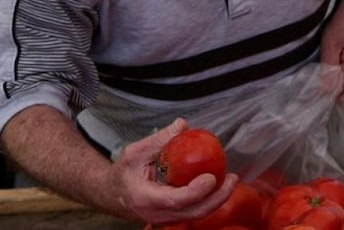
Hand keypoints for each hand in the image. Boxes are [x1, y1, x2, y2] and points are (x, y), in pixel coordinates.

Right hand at [106, 118, 237, 223]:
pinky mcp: (172, 217)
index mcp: (144, 198)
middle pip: (192, 212)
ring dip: (216, 199)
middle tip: (232, 178)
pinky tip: (220, 184)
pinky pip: (194, 211)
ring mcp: (165, 219)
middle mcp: (156, 214)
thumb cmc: (123, 173)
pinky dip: (209, 200)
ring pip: (195, 215)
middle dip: (216, 198)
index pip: (173, 200)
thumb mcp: (135, 152)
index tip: (211, 177)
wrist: (111, 194)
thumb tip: (182, 125)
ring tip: (231, 180)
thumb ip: (159, 140)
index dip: (195, 192)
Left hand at [320, 8, 343, 96]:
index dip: (322, 94)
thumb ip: (326, 70)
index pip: (337, 93)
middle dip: (330, 92)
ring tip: (324, 76)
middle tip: (314, 84)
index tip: (308, 93)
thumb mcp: (330, 45)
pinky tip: (335, 73)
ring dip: (337, 87)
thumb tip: (321, 91)